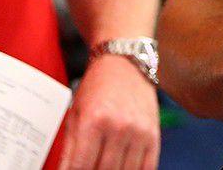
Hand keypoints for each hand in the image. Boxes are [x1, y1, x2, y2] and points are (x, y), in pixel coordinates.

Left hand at [59, 54, 159, 168]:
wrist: (125, 62)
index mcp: (94, 121)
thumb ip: (69, 147)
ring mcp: (138, 132)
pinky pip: (147, 168)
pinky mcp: (153, 135)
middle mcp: (118, 127)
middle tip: (88, 167)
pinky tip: (123, 167)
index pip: (80, 166)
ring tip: (103, 165)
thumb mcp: (76, 113)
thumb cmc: (97, 86)